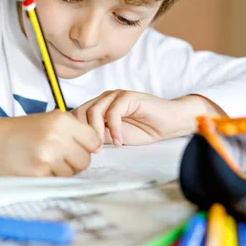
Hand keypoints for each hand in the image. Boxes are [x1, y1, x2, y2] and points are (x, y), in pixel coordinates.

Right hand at [0, 110, 101, 176]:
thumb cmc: (23, 131)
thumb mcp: (50, 120)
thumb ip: (74, 130)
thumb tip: (98, 146)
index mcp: (62, 119)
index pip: (94, 140)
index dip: (89, 147)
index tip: (79, 148)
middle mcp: (58, 135)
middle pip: (85, 160)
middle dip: (76, 161)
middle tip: (61, 156)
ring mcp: (49, 154)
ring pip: (73, 172)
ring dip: (63, 170)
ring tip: (46, 159)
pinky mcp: (40, 171)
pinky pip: (58, 179)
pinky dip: (51, 175)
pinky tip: (38, 165)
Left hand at [71, 91, 225, 147]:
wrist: (169, 123)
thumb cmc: (145, 129)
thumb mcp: (115, 137)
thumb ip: (100, 136)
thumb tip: (81, 142)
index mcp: (100, 105)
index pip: (77, 114)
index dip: (76, 131)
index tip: (81, 149)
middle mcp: (106, 98)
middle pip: (82, 111)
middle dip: (84, 132)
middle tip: (92, 149)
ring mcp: (117, 95)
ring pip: (95, 111)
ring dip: (97, 131)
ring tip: (102, 147)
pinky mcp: (129, 96)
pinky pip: (113, 112)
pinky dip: (114, 129)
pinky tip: (120, 141)